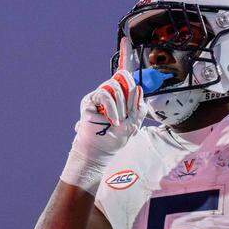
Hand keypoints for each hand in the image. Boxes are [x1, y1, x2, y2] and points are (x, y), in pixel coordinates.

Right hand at [60, 71, 146, 191]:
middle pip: (122, 80)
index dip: (131, 81)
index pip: (125, 78)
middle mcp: (108, 93)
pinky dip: (112, 108)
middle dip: (129, 99)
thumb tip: (139, 88)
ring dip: (120, 106)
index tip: (136, 90)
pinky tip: (113, 121)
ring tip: (118, 121)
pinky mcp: (88, 101)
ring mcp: (98, 96)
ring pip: (114, 86)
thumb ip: (139, 107)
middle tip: (126, 116)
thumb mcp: (134, 122)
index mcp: (119, 96)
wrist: (100, 150)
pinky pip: (104, 95)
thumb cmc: (115, 137)